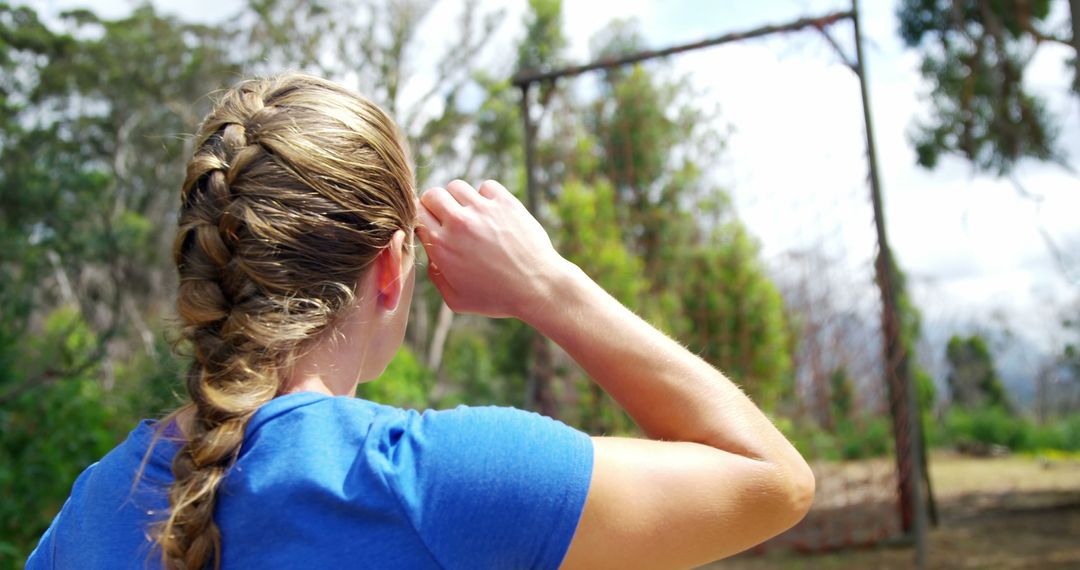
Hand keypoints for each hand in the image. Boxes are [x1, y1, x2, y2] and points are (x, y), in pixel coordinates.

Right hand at [416, 179, 565, 319]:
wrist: (537, 286)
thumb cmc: (497, 298)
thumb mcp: (456, 299)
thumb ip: (436, 277)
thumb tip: (432, 258)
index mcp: (441, 245)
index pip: (416, 214)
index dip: (421, 219)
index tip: (431, 227)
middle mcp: (458, 222)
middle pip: (432, 194)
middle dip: (435, 205)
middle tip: (447, 219)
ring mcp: (483, 209)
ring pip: (456, 186)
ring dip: (459, 199)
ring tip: (469, 215)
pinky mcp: (505, 202)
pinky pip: (486, 186)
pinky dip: (485, 196)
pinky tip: (491, 212)